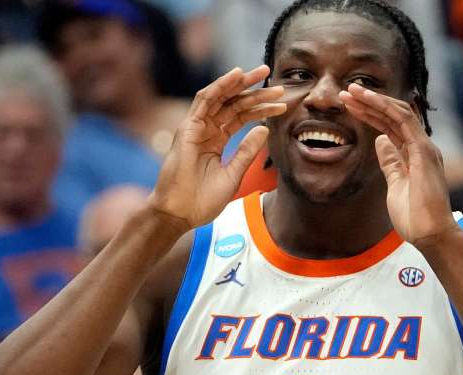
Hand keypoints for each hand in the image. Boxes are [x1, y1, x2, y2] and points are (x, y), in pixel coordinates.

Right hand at [147, 66, 286, 230]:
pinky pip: (204, 100)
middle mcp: (206, 130)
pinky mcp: (188, 127)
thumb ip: (247, 151)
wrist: (179, 213)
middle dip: (256, 92)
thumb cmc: (202, 199)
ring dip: (241, 83)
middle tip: (279, 85)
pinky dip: (220, 86)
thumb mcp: (233, 174)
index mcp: (216, 141)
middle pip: (234, 104)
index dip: (261, 109)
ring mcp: (196, 127)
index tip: (282, 105)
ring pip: (221, 97)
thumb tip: (265, 129)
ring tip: (263, 72)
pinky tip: (237, 75)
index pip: (241, 117)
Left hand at [339, 84, 459, 243]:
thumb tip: (381, 141)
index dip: (370, 114)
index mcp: (415, 155)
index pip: (391, 127)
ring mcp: (425, 147)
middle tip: (347, 93)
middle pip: (393, 116)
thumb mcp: (395, 185)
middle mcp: (422, 147)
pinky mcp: (424, 151)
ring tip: (352, 92)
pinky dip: (386, 107)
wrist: (430, 234)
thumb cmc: (415, 217)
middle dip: (370, 103)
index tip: (350, 107)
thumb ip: (391, 163)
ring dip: (375, 100)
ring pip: (398, 112)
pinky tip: (368, 100)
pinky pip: (404, 120)